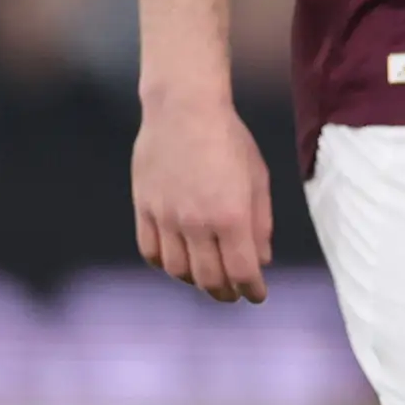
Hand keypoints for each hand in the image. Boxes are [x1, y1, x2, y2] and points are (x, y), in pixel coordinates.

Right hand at [133, 86, 276, 301]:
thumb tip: (261, 261)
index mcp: (231, 215)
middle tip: (234, 294)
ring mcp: (166, 216)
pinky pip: (150, 250)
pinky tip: (178, 261)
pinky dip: (165, 264)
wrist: (183, 109)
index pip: (242, 272)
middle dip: (226, 292)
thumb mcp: (258, 179)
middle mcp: (196, 222)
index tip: (257, 295)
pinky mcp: (144, 207)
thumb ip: (260, 223)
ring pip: (178, 270)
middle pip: (209, 278)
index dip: (252, 290)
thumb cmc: (229, 140)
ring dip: (195, 280)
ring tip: (208, 277)